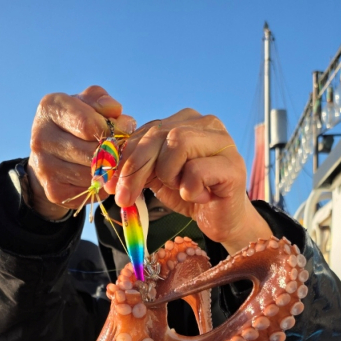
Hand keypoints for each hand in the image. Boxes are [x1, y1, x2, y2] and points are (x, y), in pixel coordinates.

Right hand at [27, 85, 135, 219]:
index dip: (112, 129)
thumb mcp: (88, 104)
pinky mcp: (54, 191)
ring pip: (93, 174)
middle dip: (114, 151)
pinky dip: (102, 185)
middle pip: (92, 152)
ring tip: (111, 160)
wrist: (53, 155)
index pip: (88, 124)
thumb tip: (115, 110)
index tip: (124, 129)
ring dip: (110, 169)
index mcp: (50, 107)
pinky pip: (91, 191)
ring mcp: (45, 167)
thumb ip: (102, 100)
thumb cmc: (77, 123)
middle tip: (122, 148)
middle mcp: (41, 137)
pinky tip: (100, 175)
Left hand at [112, 109, 270, 253]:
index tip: (110, 183)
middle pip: (159, 134)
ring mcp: (222, 141)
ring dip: (168, 174)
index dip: (125, 157)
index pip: (147, 130)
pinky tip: (199, 196)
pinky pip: (197, 171)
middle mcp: (205, 123)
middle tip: (123, 198)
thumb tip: (108, 172)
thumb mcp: (157, 177)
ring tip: (179, 189)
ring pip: (178, 144)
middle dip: (135, 168)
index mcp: (185, 120)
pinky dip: (189, 189)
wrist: (221, 219)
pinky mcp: (232, 165)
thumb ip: (138, 166)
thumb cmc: (191, 194)